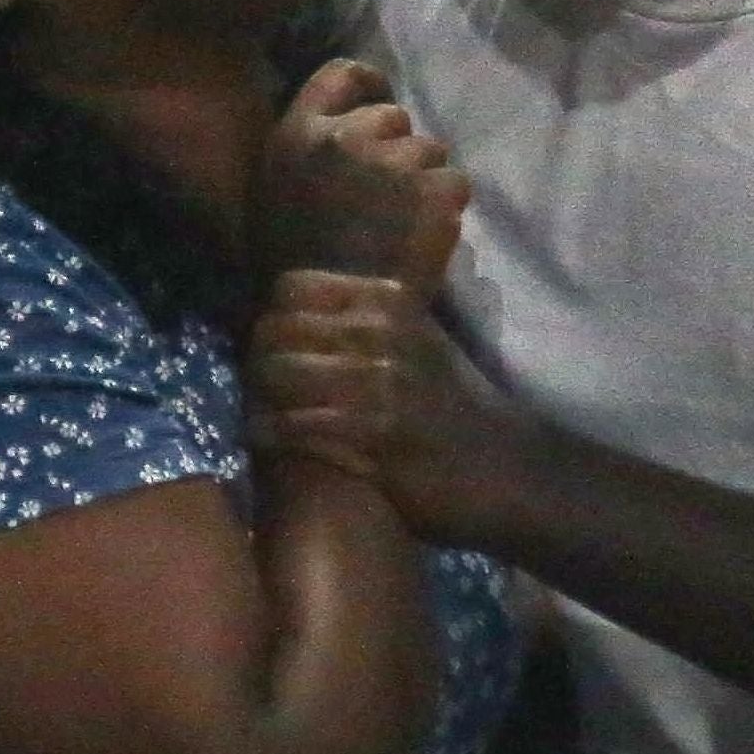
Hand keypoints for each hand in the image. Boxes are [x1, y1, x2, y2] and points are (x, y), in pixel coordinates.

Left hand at [245, 269, 518, 537]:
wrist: (498, 466)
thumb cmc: (449, 401)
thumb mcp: (418, 335)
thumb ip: (371, 309)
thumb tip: (307, 287)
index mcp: (390, 301)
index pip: (294, 288)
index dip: (272, 315)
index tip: (272, 342)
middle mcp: (381, 336)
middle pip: (276, 332)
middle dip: (255, 360)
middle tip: (255, 383)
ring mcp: (377, 388)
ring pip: (277, 378)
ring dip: (258, 400)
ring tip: (257, 413)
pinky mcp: (372, 440)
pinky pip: (295, 428)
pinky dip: (272, 435)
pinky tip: (268, 440)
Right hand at [253, 60, 470, 296]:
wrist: (336, 313)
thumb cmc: (296, 262)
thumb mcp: (278, 190)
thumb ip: (311, 151)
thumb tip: (346, 129)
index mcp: (300, 133)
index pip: (343, 74)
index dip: (369, 86)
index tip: (379, 103)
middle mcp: (349, 136)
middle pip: (394, 117)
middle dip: (397, 147)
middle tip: (388, 189)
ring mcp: (397, 160)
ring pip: (430, 151)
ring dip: (423, 178)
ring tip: (406, 219)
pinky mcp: (436, 188)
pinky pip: (455, 182)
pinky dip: (446, 205)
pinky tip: (427, 232)